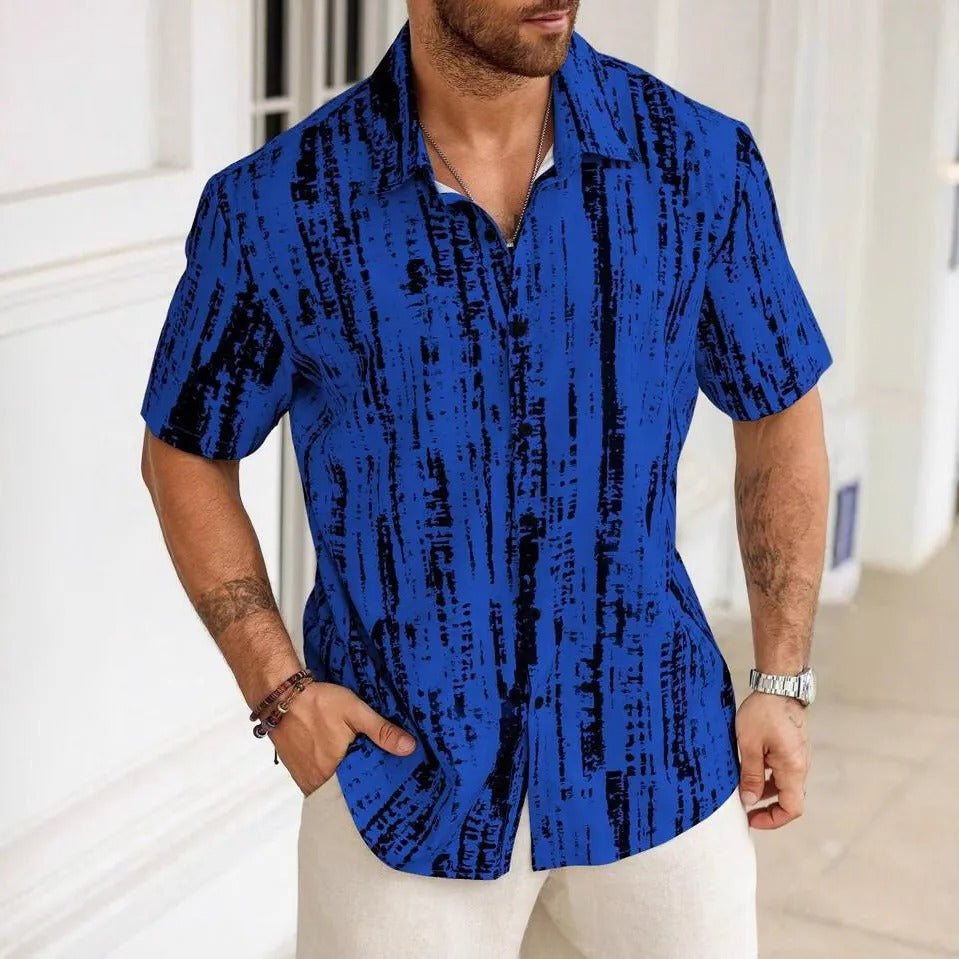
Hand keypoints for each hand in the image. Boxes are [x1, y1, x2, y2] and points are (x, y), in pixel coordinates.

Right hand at [267, 681, 416, 796]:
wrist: (281, 695)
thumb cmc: (319, 702)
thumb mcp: (355, 711)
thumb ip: (381, 731)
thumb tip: (409, 748)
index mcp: (334, 772)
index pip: (362, 792)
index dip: (378, 787)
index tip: (394, 784)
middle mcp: (317, 782)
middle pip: (346, 792)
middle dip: (362, 785)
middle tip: (382, 775)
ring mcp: (305, 779)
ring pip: (332, 787)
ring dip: (346, 781)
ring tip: (364, 770)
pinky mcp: (297, 772)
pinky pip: (319, 781)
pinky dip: (331, 776)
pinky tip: (342, 764)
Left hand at [735, 689, 809, 828]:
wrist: (779, 684)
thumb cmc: (763, 712)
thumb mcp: (749, 745)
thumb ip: (750, 775)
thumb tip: (749, 800)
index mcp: (793, 769)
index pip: (792, 808)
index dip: (773, 819)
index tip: (751, 818)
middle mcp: (800, 766)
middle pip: (788, 798)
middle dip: (766, 806)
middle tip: (742, 806)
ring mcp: (797, 756)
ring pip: (783, 783)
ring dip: (764, 789)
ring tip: (739, 786)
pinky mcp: (791, 747)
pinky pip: (781, 769)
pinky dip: (766, 774)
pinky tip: (746, 767)